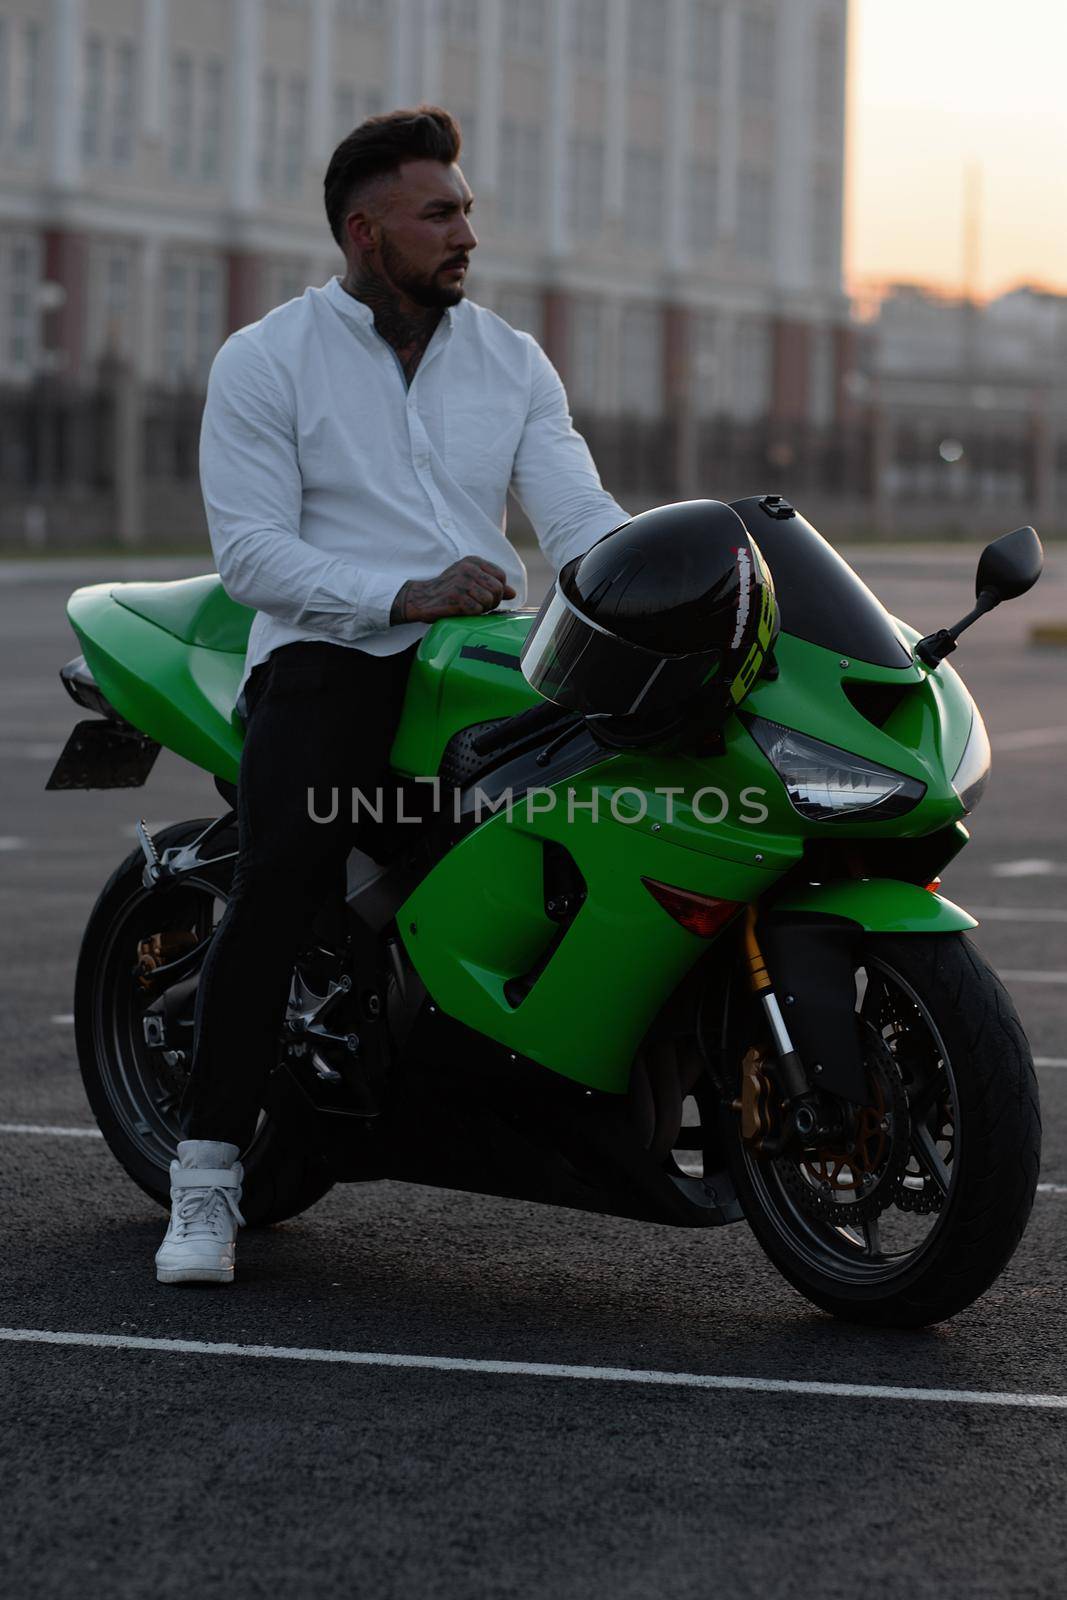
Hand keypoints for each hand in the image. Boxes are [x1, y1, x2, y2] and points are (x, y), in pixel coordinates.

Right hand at [391, 557, 516, 623]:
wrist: (422, 598)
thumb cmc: (448, 590)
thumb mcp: (470, 581)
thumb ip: (491, 585)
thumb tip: (513, 593)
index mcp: (473, 561)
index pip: (501, 576)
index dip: (499, 590)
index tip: (488, 596)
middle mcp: (468, 568)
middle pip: (498, 588)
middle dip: (493, 601)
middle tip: (480, 605)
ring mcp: (461, 582)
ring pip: (489, 600)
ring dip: (483, 609)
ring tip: (471, 607)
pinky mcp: (456, 596)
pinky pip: (477, 609)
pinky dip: (472, 614)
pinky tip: (462, 611)